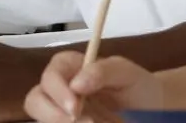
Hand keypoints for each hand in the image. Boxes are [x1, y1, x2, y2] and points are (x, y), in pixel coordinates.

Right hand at [24, 54, 161, 122]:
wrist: (151, 110)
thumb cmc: (138, 87)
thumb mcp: (127, 74)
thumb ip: (103, 71)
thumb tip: (76, 83)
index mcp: (70, 68)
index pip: (51, 73)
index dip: (57, 89)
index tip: (75, 106)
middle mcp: (60, 90)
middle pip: (35, 99)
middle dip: (53, 114)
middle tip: (85, 122)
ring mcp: (60, 111)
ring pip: (40, 118)